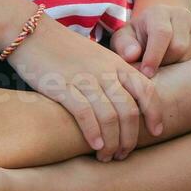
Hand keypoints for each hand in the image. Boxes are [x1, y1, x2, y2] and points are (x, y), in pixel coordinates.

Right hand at [9, 20, 164, 162]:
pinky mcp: (62, 86)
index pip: (147, 90)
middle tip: (124, 154)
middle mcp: (105, 71)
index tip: (157, 132)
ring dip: (112, 141)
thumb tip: (129, 104)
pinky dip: (93, 132)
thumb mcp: (98, 59)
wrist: (32, 32)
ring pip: (109, 115)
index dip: (155, 113)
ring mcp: (84, 78)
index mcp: (118, 64)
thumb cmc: (66, 51)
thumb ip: (115, 77)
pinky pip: (84, 112)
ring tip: (108, 157)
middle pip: (130, 109)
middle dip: (130, 137)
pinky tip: (95, 146)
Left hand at [111, 4, 190, 76]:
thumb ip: (124, 46)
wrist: (161, 29)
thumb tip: (132, 55)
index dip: (154, 56)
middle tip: (155, 71)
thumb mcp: (125, 39)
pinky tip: (181, 72)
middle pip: (178, 47)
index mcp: (159, 13)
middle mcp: (183, 16)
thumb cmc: (138, 38)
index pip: (162, 33)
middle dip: (165, 64)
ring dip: (178, 69)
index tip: (147, 74)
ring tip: (167, 70)